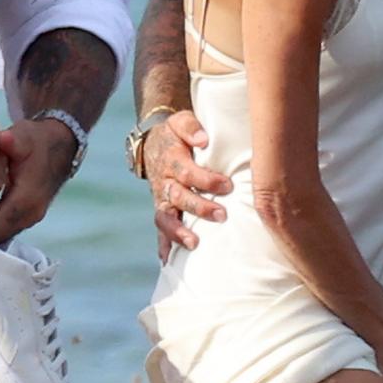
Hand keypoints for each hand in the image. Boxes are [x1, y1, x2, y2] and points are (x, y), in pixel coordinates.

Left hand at [0, 117, 75, 242]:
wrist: (61, 145)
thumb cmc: (40, 142)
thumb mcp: (25, 136)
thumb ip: (13, 140)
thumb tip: (4, 139)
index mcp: (29, 198)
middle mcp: (32, 213)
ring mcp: (32, 217)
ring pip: (2, 235)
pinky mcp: (29, 217)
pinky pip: (6, 229)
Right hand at [144, 110, 231, 258]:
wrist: (155, 143)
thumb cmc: (177, 133)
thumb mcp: (181, 121)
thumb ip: (191, 127)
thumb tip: (203, 139)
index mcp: (172, 160)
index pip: (187, 172)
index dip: (207, 180)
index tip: (227, 185)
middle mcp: (164, 181)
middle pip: (179, 197)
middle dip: (199, 208)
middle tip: (222, 215)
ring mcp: (161, 197)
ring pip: (165, 217)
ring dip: (178, 232)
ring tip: (194, 243)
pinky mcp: (161, 208)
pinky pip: (159, 228)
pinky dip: (162, 244)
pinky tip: (167, 261)